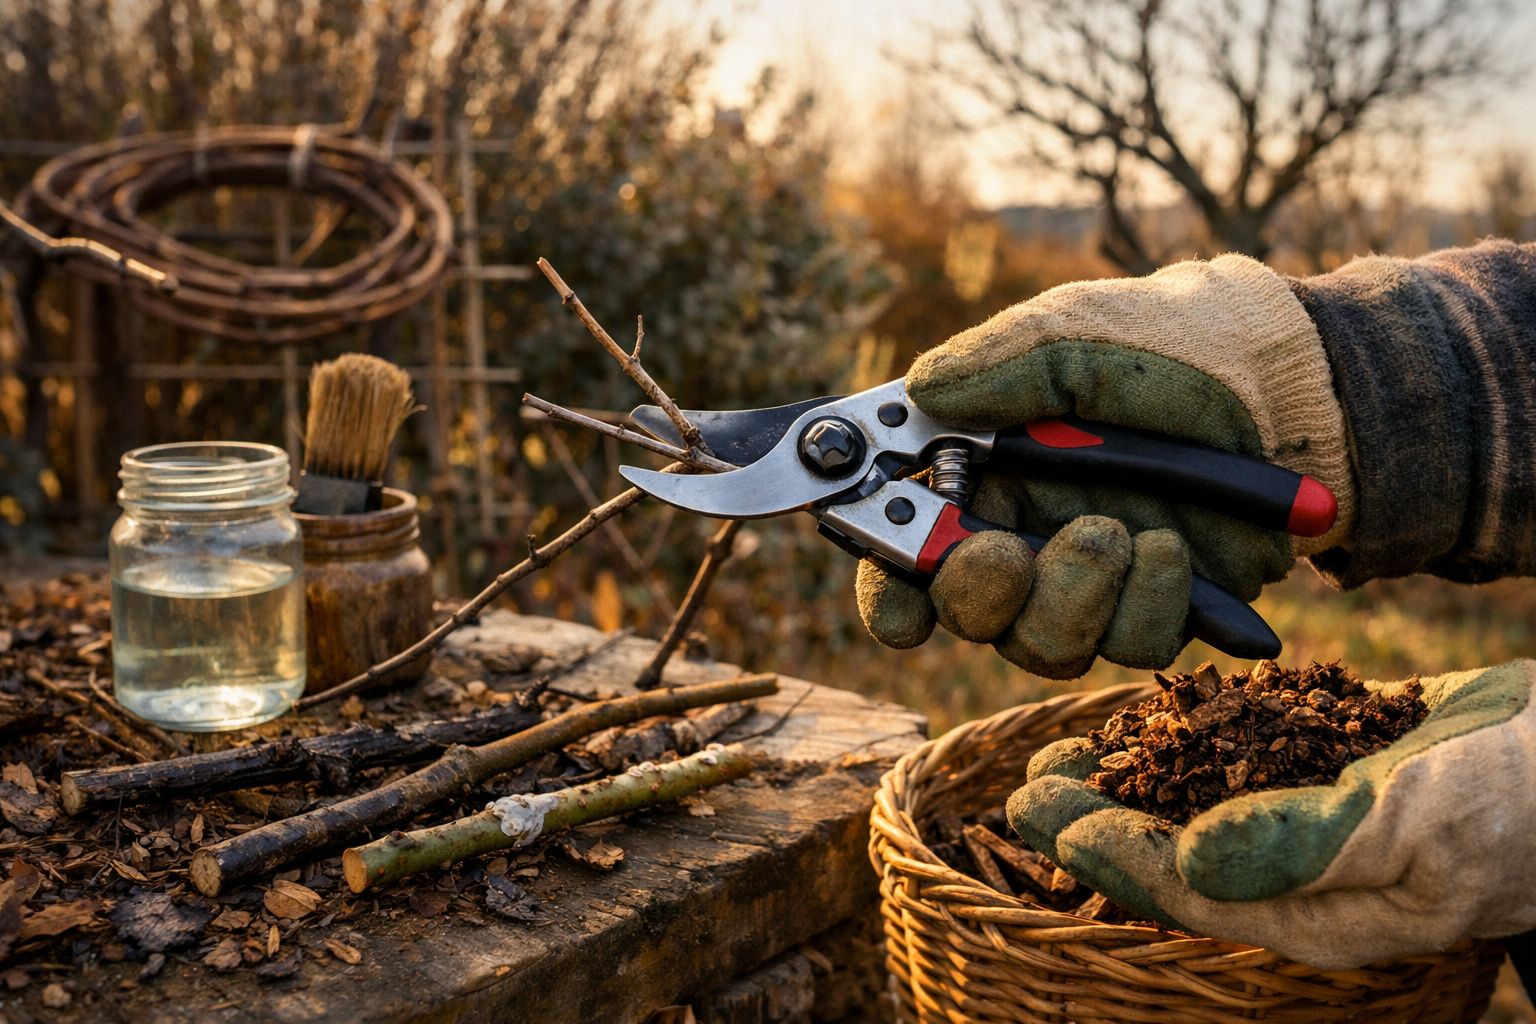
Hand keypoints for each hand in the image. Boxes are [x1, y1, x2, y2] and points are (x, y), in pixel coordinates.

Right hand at [856, 254, 1354, 676]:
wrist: (1296, 382)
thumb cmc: (1176, 342)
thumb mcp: (1076, 332)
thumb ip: (995, 366)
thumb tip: (917, 393)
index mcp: (981, 469)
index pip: (907, 549)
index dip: (891, 591)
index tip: (899, 607)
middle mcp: (1025, 533)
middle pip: (967, 612)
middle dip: (977, 593)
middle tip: (1005, 553)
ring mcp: (1092, 578)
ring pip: (1042, 643)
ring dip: (1070, 596)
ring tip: (1117, 533)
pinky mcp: (1159, 607)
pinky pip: (1131, 645)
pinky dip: (1148, 602)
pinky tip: (1173, 547)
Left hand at [1006, 660, 1535, 967]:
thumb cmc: (1518, 804)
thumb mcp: (1412, 830)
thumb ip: (1298, 847)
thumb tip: (1190, 861)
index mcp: (1316, 911)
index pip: (1179, 889)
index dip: (1099, 851)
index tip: (1034, 811)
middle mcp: (1307, 874)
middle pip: (1174, 852)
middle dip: (1097, 820)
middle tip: (1028, 785)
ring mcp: (1323, 819)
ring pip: (1202, 805)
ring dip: (1133, 779)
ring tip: (1069, 754)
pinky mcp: (1341, 767)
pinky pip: (1249, 761)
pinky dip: (1195, 741)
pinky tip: (1157, 720)